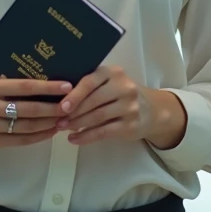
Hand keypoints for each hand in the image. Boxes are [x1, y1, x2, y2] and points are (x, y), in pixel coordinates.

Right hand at [0, 78, 71, 150]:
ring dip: (48, 124)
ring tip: (65, 119)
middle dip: (53, 108)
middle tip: (72, 106)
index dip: (48, 87)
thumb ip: (9, 84)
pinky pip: (19, 140)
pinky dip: (37, 136)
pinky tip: (50, 131)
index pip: (24, 86)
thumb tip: (44, 82)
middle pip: (28, 109)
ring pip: (26, 126)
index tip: (67, 86)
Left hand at [57, 66, 185, 148]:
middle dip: (73, 112)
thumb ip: (90, 85)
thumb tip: (58, 96)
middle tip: (57, 120)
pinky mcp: (131, 125)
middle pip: (93, 101)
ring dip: (77, 124)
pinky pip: (103, 132)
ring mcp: (129, 106)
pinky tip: (74, 139)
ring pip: (97, 117)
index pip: (90, 81)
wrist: (152, 110)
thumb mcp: (110, 82)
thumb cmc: (121, 94)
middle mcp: (124, 87)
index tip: (60, 106)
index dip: (74, 95)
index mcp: (114, 72)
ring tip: (63, 129)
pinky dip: (86, 137)